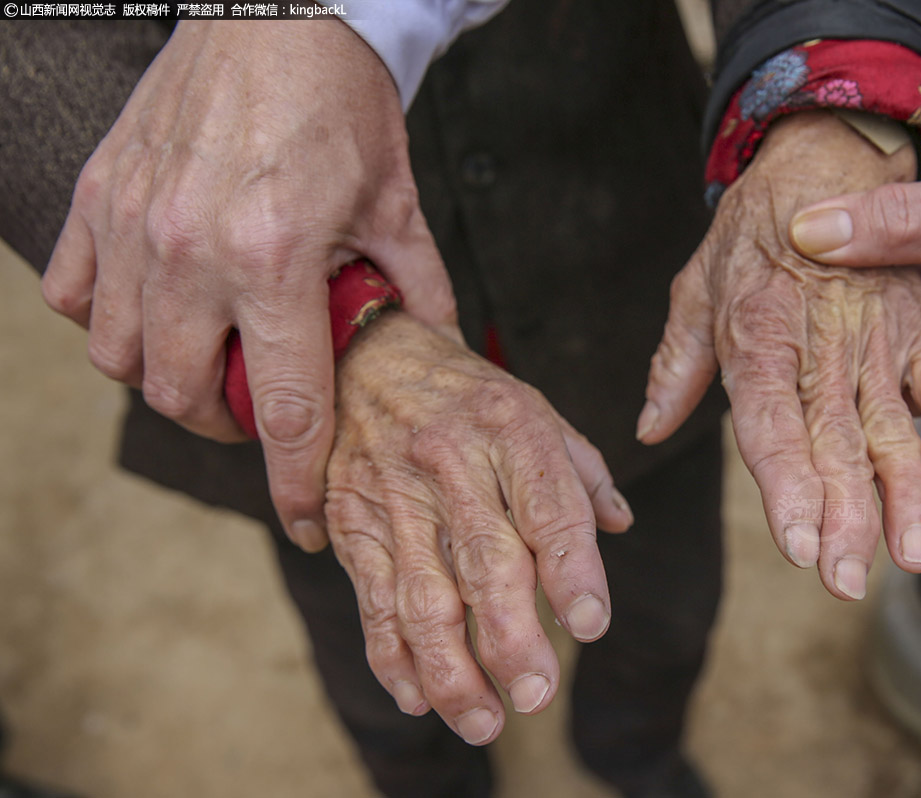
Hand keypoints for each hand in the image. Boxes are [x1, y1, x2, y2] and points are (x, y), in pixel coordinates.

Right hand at [39, 19, 457, 550]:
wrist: (278, 10)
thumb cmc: (340, 104)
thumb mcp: (397, 204)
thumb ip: (415, 289)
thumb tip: (439, 351)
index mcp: (278, 259)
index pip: (285, 407)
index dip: (295, 481)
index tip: (306, 520)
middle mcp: (192, 251)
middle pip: (186, 399)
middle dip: (227, 427)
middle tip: (260, 411)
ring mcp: (133, 224)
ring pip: (121, 357)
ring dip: (168, 377)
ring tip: (211, 357)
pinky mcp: (99, 195)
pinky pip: (76, 297)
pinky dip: (111, 320)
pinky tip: (158, 306)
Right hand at [324, 311, 632, 744]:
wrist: (361, 355)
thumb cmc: (465, 392)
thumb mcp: (534, 406)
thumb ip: (580, 469)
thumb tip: (619, 524)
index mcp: (511, 428)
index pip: (549, 505)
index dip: (572, 569)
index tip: (590, 626)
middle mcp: (452, 462)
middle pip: (484, 561)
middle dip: (511, 638)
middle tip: (537, 697)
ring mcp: (395, 496)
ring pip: (422, 596)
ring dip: (451, 670)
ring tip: (485, 722)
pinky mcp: (352, 524)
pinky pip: (372, 600)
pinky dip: (393, 656)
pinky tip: (419, 699)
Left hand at [639, 113, 920, 600]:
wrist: (823, 161)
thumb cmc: (749, 233)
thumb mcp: (695, 285)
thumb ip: (676, 362)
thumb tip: (648, 430)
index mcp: (758, 336)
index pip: (771, 425)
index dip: (786, 485)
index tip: (798, 544)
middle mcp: (821, 345)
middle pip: (833, 442)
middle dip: (843, 516)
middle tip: (846, 580)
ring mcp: (876, 339)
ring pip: (892, 426)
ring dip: (904, 494)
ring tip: (911, 556)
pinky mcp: (917, 329)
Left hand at [789, 137, 920, 410]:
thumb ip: (893, 223)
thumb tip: (807, 231)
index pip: (887, 394)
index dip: (830, 364)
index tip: (779, 337)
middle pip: (888, 371)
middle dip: (837, 337)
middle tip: (774, 308)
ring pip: (897, 339)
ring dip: (859, 307)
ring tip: (793, 286)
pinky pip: (916, 314)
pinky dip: (887, 289)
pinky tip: (840, 266)